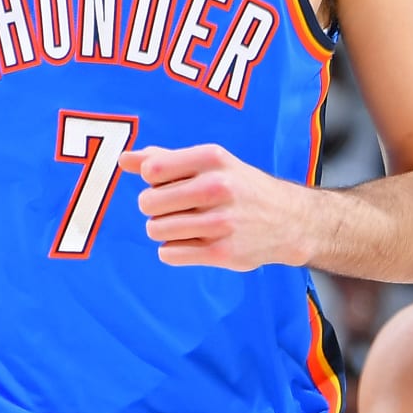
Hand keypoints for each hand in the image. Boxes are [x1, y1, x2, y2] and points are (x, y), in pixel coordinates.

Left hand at [123, 144, 312, 271]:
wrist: (289, 221)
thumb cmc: (241, 188)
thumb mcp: (211, 163)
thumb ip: (166, 159)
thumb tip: (123, 159)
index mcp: (213, 158)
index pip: (152, 170)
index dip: (153, 180)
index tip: (170, 184)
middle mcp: (218, 187)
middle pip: (148, 202)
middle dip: (154, 208)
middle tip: (175, 209)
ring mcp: (220, 222)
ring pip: (156, 229)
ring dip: (163, 230)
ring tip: (185, 226)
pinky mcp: (221, 253)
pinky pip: (168, 253)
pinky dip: (173, 250)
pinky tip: (193, 242)